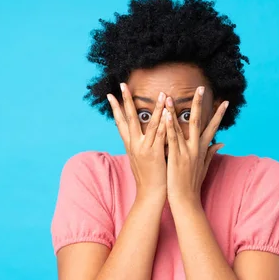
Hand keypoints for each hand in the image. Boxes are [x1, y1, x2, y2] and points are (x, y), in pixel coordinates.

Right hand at [107, 83, 167, 198]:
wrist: (149, 194)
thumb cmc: (147, 178)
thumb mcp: (140, 160)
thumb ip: (139, 146)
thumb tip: (138, 138)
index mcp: (130, 145)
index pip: (121, 123)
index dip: (116, 109)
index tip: (111, 95)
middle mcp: (134, 145)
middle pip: (129, 119)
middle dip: (125, 101)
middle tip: (121, 85)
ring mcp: (144, 148)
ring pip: (149, 124)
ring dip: (155, 107)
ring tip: (161, 93)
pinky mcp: (154, 153)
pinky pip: (159, 135)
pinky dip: (163, 123)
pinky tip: (167, 112)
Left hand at [164, 86, 227, 203]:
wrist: (186, 200)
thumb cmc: (192, 185)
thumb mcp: (204, 167)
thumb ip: (211, 153)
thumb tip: (222, 143)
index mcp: (202, 149)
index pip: (212, 127)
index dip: (218, 114)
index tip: (225, 101)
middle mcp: (196, 148)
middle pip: (199, 121)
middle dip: (199, 104)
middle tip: (200, 88)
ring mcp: (186, 152)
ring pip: (181, 127)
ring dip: (175, 111)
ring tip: (170, 96)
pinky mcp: (176, 157)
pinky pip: (172, 139)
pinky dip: (169, 127)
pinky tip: (166, 116)